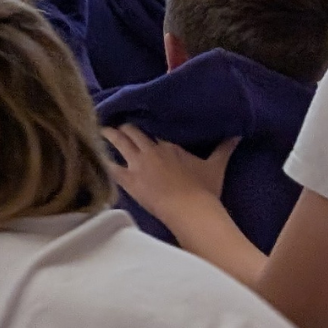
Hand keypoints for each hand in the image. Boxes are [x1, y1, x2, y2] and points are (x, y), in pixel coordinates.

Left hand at [104, 126, 237, 223]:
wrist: (191, 210)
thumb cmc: (205, 189)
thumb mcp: (216, 165)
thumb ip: (224, 147)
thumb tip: (237, 133)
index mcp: (170, 145)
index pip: (153, 128)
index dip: (146, 123)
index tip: (139, 116)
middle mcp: (151, 150)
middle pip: (133, 132)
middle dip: (125, 127)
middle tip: (116, 122)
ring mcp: (138, 165)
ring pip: (120, 142)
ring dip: (110, 134)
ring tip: (101, 128)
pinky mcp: (129, 181)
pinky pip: (110, 167)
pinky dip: (101, 159)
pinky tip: (90, 153)